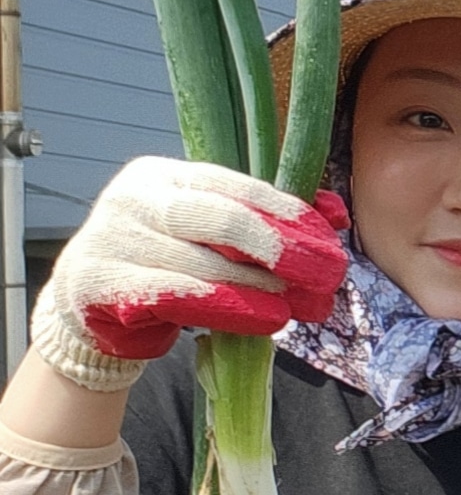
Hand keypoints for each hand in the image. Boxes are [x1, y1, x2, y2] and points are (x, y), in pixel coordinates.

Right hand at [30, 158, 349, 391]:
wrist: (90, 308)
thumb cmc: (165, 265)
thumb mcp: (212, 238)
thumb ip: (266, 221)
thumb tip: (336, 215)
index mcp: (164, 175)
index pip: (240, 187)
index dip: (291, 215)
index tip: (332, 242)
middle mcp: (134, 198)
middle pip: (224, 221)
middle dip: (284, 249)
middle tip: (328, 275)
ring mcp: (111, 237)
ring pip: (204, 263)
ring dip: (261, 286)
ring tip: (300, 304)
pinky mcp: (98, 282)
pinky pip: (175, 295)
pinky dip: (229, 308)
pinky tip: (267, 319)